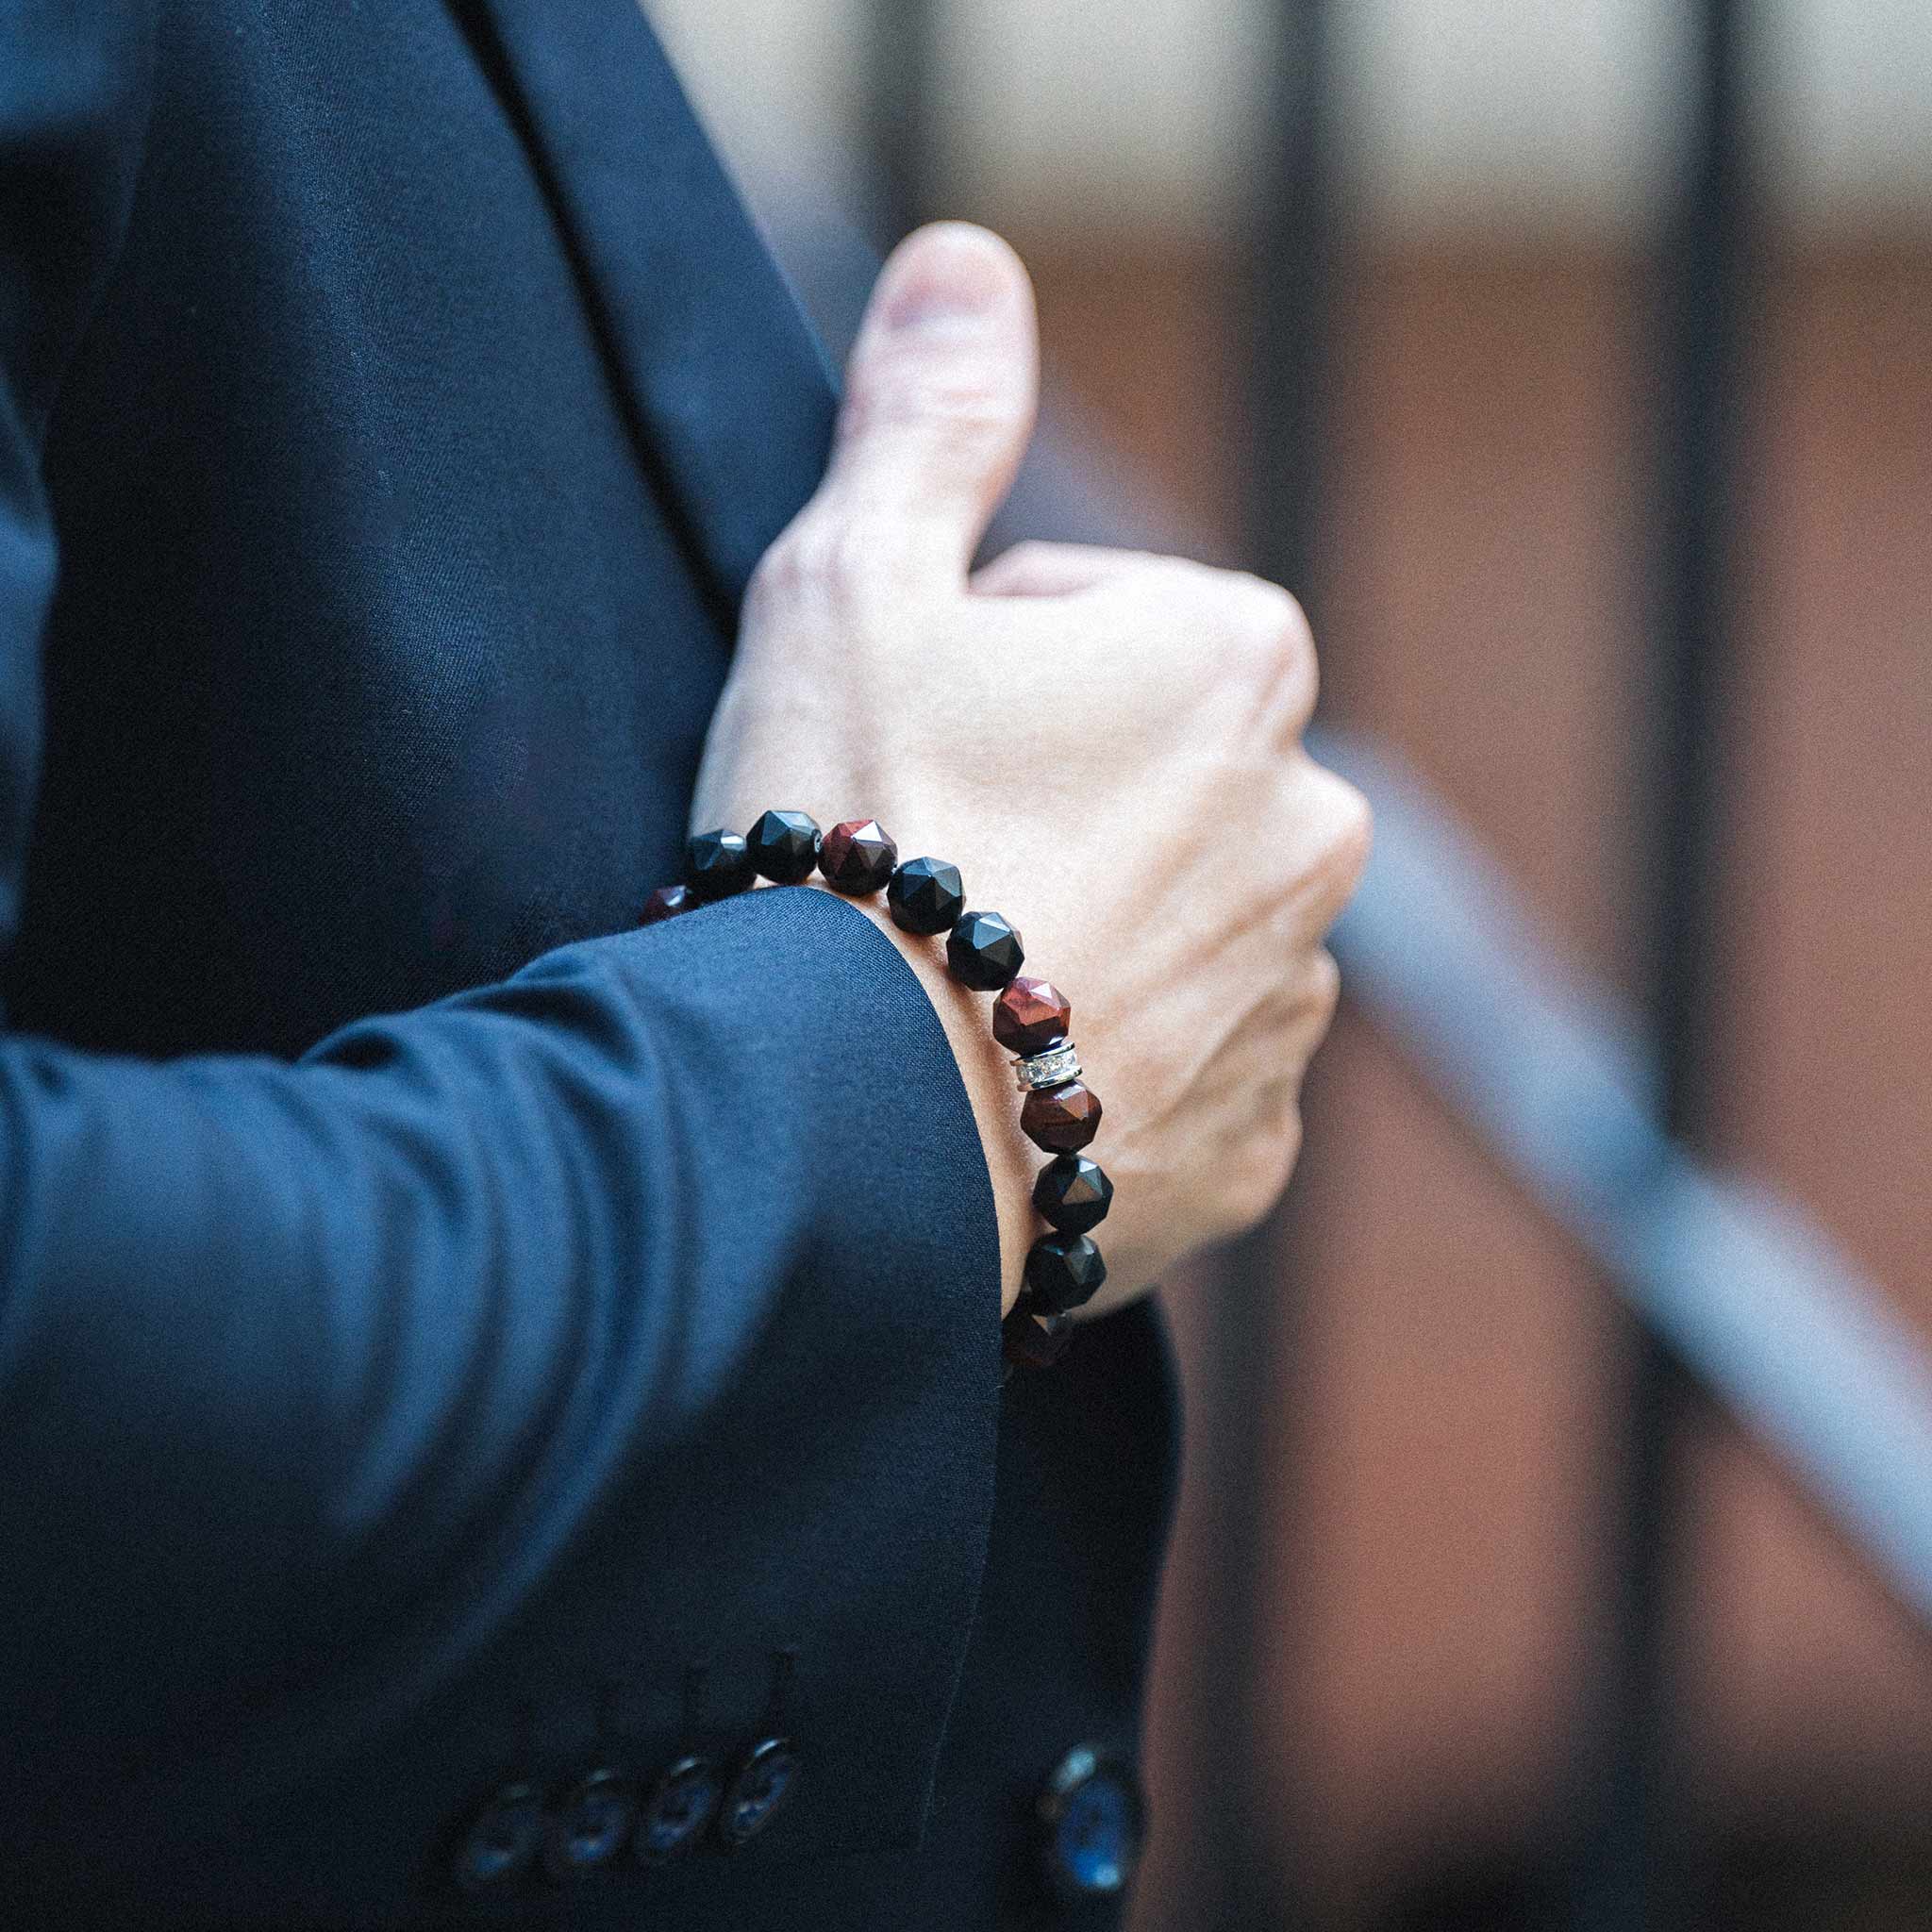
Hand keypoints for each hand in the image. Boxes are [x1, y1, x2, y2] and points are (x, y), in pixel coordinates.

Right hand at [692, 223, 1368, 1319]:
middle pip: (1155, 780)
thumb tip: (970, 261)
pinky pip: (1182, 1079)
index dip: (980, 667)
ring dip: (1089, 937)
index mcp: (1239, 663)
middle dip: (1052, 798)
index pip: (1106, 621)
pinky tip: (999, 1082)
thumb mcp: (858, 578)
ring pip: (1177, 930)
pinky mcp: (1249, 1152)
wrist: (843, 1127)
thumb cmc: (852, 833)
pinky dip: (1108, 1073)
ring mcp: (1287, 1005)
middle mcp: (1311, 830)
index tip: (904, 739)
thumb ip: (933, 416)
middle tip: (919, 864)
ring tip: (949, 985)